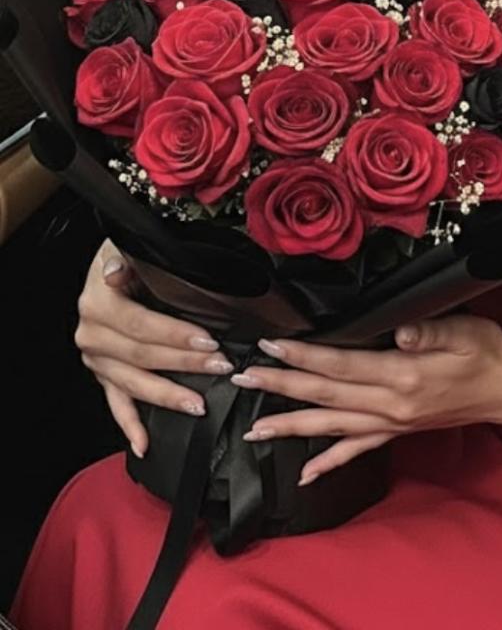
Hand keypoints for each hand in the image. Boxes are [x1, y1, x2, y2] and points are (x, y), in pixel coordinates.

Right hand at [75, 239, 235, 457]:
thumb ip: (127, 258)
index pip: (140, 324)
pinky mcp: (103, 373)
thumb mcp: (129, 246)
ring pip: (132, 383)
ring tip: (198, 405)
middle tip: (220, 367)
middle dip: (183, 364)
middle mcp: (92, 333)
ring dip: (166, 396)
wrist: (111, 259)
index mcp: (98, 302)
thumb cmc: (127, 253)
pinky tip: (144, 445)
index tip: (208, 342)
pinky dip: (129, 425)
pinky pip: (115, 402)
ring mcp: (96, 357)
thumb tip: (115, 272)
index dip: (174, 335)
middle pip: (141, 356)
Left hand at [231, 313, 501, 485]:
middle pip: (327, 396)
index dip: (305, 356)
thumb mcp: (465, 331)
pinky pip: (357, 449)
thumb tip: (400, 333)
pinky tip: (305, 473)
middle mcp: (392, 405)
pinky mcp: (398, 431)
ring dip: (292, 426)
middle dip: (282, 388)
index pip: (342, 365)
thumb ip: (430, 331)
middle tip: (244, 379)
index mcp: (403, 376)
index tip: (271, 347)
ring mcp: (393, 423)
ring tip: (255, 430)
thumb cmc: (488, 352)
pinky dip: (329, 461)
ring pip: (333, 426)